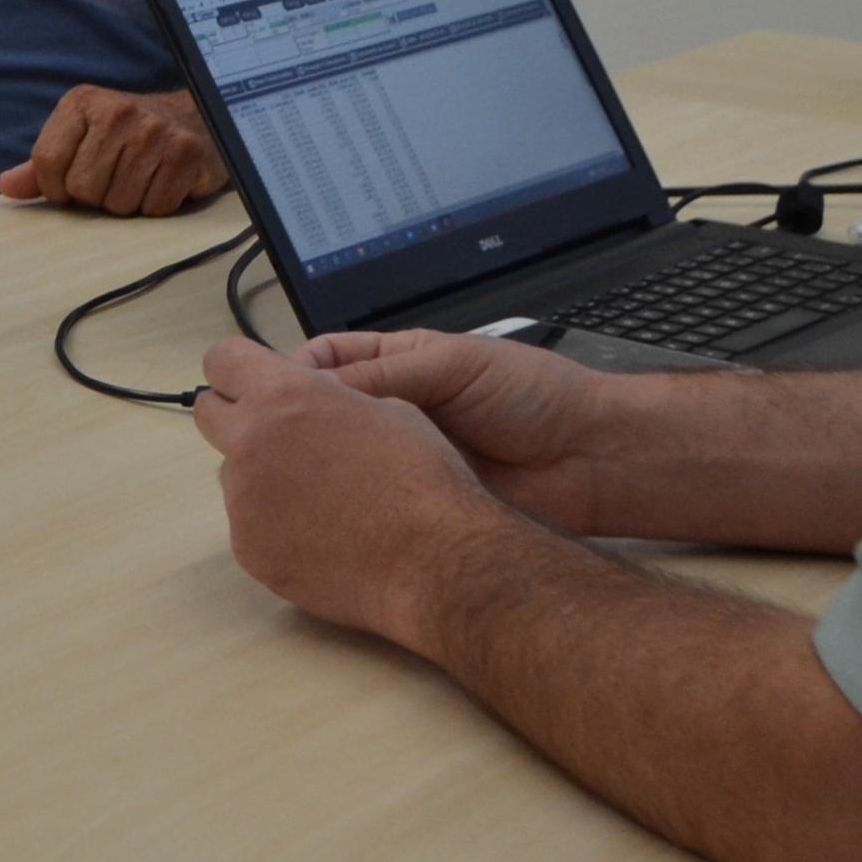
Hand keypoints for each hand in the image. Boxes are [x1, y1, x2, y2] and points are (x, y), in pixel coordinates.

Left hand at [0, 85, 225, 214]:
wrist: (196, 119)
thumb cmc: (128, 136)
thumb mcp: (81, 139)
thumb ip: (42, 165)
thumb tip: (6, 186)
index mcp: (82, 102)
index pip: (47, 162)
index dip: (57, 188)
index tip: (73, 185)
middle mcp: (118, 111)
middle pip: (83, 188)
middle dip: (96, 197)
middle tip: (116, 179)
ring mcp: (154, 131)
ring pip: (119, 203)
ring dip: (129, 204)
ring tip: (142, 179)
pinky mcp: (186, 153)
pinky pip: (155, 207)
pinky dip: (158, 205)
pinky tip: (165, 182)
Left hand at [188, 338, 512, 650]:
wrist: (432, 562)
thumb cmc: (421, 480)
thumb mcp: (390, 408)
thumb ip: (334, 398)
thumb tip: (318, 402)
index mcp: (284, 396)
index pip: (222, 360)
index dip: (239, 367)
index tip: (253, 381)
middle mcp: (250, 443)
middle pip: (208, 414)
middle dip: (237, 417)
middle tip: (279, 436)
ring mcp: (243, 501)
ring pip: (233, 475)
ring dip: (261, 476)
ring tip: (320, 499)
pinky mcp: (248, 549)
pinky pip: (249, 525)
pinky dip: (275, 526)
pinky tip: (322, 537)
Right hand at [286, 325, 628, 537]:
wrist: (589, 458)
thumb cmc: (535, 395)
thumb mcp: (455, 365)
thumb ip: (386, 374)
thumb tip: (315, 386)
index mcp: (400, 364)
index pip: (327, 359)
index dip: (296, 370)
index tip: (273, 388)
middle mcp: (395, 409)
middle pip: (325, 412)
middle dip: (296, 419)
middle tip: (271, 433)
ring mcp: (403, 457)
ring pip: (341, 458)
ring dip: (317, 463)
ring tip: (295, 468)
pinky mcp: (415, 498)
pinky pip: (369, 497)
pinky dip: (345, 501)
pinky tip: (329, 503)